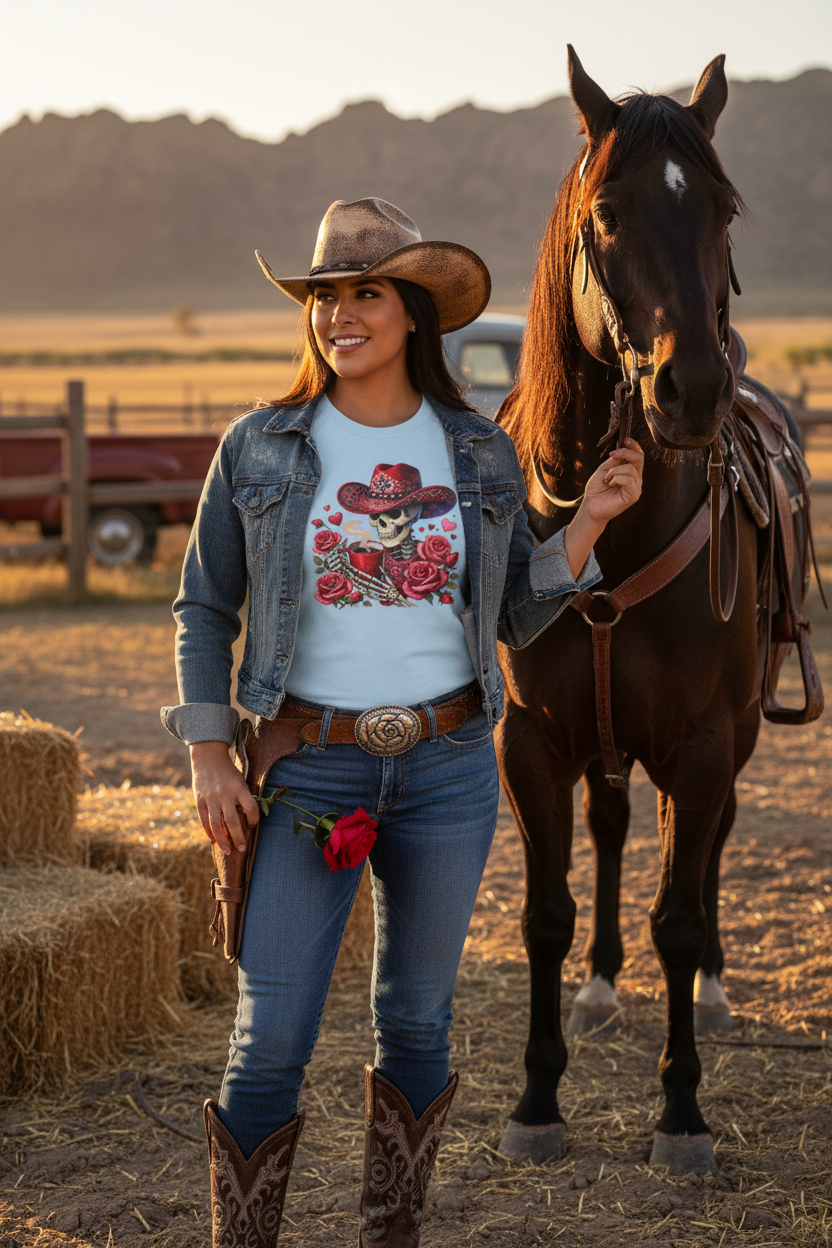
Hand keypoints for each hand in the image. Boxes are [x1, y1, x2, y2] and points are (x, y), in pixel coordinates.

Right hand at [190, 740, 260, 855]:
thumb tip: (248, 820)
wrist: (208, 758)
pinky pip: (204, 821)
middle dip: (238, 837)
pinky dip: (209, 832)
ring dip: (222, 840)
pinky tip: (214, 840)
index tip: (252, 824)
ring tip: (228, 851)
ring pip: (216, 824)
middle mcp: (224, 794)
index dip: (254, 819)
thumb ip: (244, 798)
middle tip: (243, 849)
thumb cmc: (229, 772)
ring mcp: (211, 798)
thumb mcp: (240, 781)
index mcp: (239, 788)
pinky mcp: (200, 801)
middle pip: (232, 821)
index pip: (251, 808)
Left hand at [581, 438, 643, 526]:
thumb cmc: (597, 489)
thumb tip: (621, 450)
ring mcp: (636, 487)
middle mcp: (636, 479)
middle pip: (639, 458)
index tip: (624, 440)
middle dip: (625, 453)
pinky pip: (629, 480)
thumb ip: (614, 460)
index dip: (634, 445)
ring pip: (631, 469)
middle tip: (612, 455)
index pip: (639, 455)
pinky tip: (610, 484)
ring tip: (606, 479)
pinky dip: (617, 478)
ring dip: (614, 470)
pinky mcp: (634, 496)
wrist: (591, 506)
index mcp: (630, 471)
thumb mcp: (604, 469)